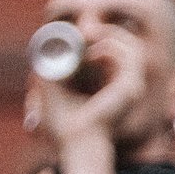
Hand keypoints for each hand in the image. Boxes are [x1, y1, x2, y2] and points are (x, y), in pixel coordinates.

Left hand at [28, 22, 147, 150]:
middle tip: (85, 29)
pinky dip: (111, 48)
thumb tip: (41, 51)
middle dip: (108, 32)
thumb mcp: (52, 91)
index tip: (82, 34)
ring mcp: (132, 87)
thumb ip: (51, 72)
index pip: (118, 56)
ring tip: (88, 35)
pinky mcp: (130, 88)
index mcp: (113, 89)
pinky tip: (93, 51)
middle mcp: (127, 88)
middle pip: (128, 47)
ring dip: (111, 35)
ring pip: (132, 48)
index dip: (104, 39)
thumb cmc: (63, 126)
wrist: (73, 143)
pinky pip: (129, 57)